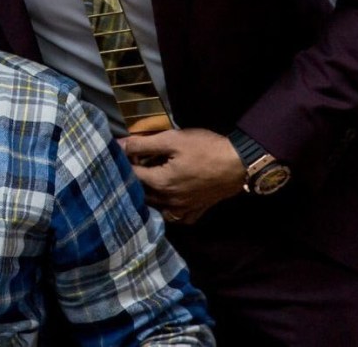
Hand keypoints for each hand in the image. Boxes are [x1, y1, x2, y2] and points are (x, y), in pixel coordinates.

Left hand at [118, 128, 245, 224]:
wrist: (238, 162)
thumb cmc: (204, 148)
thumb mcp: (172, 139)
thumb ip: (143, 144)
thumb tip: (119, 145)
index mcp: (161, 184)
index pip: (132, 175)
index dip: (126, 161)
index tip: (124, 151)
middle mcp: (169, 202)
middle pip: (142, 194)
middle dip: (135, 179)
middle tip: (135, 163)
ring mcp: (184, 210)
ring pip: (157, 207)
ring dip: (149, 195)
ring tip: (148, 179)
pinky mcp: (197, 212)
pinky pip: (176, 217)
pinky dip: (168, 209)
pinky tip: (168, 197)